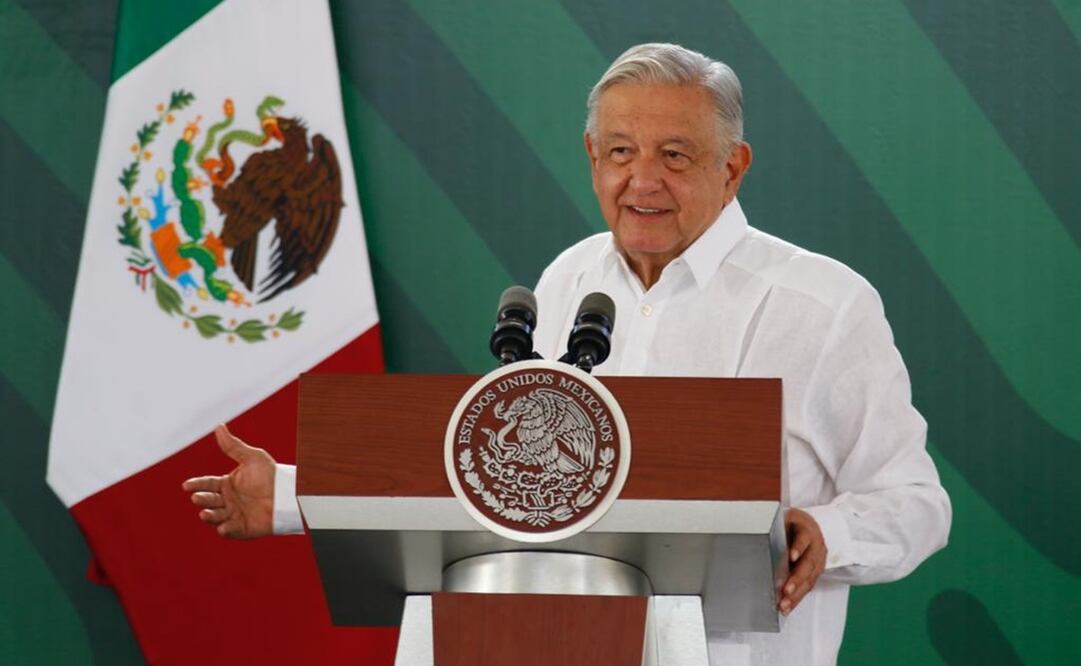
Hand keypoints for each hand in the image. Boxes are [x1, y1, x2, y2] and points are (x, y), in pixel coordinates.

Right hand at [181, 424, 275, 538]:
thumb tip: (219, 426)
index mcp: (227, 484)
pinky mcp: (243, 528)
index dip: (197, 484)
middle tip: (197, 497)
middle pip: (208, 501)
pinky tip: (222, 528)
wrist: (289, 494)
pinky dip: (225, 530)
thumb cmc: (271, 475)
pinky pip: (231, 531)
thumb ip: (233, 446)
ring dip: (209, 516)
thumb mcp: (251, 458)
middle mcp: (227, 500)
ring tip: (205, 514)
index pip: (207, 484)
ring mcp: (234, 515)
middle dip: (201, 499)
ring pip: (216, 517)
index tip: (187, 485)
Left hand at [779, 508, 826, 614]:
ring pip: (809, 579)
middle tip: (786, 590)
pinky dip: (797, 599)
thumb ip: (773, 527)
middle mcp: (816, 547)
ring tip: (784, 604)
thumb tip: (752, 532)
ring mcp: (818, 561)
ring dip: (797, 594)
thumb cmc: (792, 524)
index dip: (798, 547)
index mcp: (807, 530)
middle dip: (797, 579)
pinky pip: (807, 587)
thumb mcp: (784, 519)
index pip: (804, 538)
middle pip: (808, 564)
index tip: (791, 556)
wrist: (808, 526)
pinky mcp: (815, 573)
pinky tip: (788, 606)